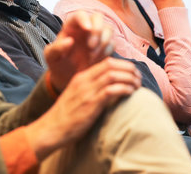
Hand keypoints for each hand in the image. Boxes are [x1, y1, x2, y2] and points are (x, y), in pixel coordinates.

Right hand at [26, 57, 140, 159]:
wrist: (51, 128)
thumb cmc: (66, 116)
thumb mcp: (77, 96)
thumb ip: (90, 89)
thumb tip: (111, 90)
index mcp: (80, 77)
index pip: (106, 62)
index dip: (123, 64)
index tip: (132, 73)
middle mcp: (83, 80)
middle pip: (111, 64)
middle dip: (129, 69)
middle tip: (138, 78)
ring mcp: (87, 91)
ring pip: (113, 75)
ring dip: (129, 78)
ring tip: (137, 86)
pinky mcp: (90, 104)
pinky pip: (111, 90)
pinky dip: (124, 88)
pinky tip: (130, 93)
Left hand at [45, 11, 112, 90]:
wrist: (66, 75)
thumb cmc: (57, 62)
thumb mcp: (51, 57)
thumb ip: (56, 48)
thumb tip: (69, 41)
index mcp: (70, 26)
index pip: (80, 14)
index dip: (85, 19)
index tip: (87, 29)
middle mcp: (85, 28)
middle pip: (98, 17)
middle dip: (98, 29)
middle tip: (91, 45)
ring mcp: (96, 36)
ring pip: (108, 29)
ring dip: (103, 41)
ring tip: (91, 56)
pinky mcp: (104, 47)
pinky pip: (112, 44)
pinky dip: (106, 51)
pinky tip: (96, 60)